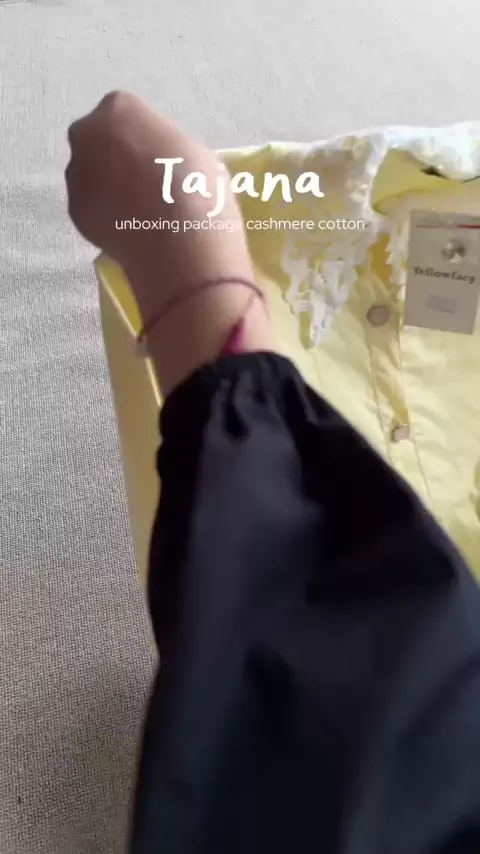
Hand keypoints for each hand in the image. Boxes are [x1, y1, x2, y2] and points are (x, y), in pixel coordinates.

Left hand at [65, 91, 252, 315]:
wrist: (179, 235)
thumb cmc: (195, 182)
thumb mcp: (188, 148)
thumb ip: (160, 146)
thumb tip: (155, 162)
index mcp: (119, 107)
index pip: (125, 116)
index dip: (142, 139)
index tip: (157, 159)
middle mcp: (86, 133)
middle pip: (97, 142)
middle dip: (114, 159)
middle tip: (143, 185)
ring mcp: (76, 173)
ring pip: (89, 176)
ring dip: (107, 189)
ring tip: (138, 213)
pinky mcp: (74, 210)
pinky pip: (91, 209)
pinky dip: (105, 217)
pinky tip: (129, 229)